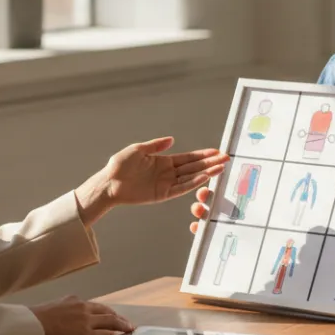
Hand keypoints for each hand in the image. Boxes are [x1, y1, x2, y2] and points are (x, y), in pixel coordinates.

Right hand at [29, 295, 134, 334]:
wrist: (34, 324)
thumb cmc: (40, 317)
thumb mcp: (57, 305)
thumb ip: (68, 307)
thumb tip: (72, 310)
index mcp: (77, 301)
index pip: (98, 306)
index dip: (109, 312)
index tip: (116, 316)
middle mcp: (84, 308)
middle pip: (108, 313)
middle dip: (120, 318)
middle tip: (129, 324)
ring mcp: (86, 321)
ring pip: (110, 322)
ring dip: (122, 326)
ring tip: (130, 329)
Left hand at [75, 137, 227, 225]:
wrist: (109, 183)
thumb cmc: (119, 165)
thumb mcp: (138, 149)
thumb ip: (156, 145)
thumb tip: (172, 139)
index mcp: (164, 161)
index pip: (188, 158)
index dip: (202, 154)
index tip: (216, 151)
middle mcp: (168, 173)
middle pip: (193, 167)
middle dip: (210, 163)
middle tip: (226, 159)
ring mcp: (166, 184)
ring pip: (191, 178)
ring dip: (206, 173)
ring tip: (221, 168)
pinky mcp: (162, 195)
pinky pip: (181, 188)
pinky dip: (193, 183)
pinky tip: (204, 177)